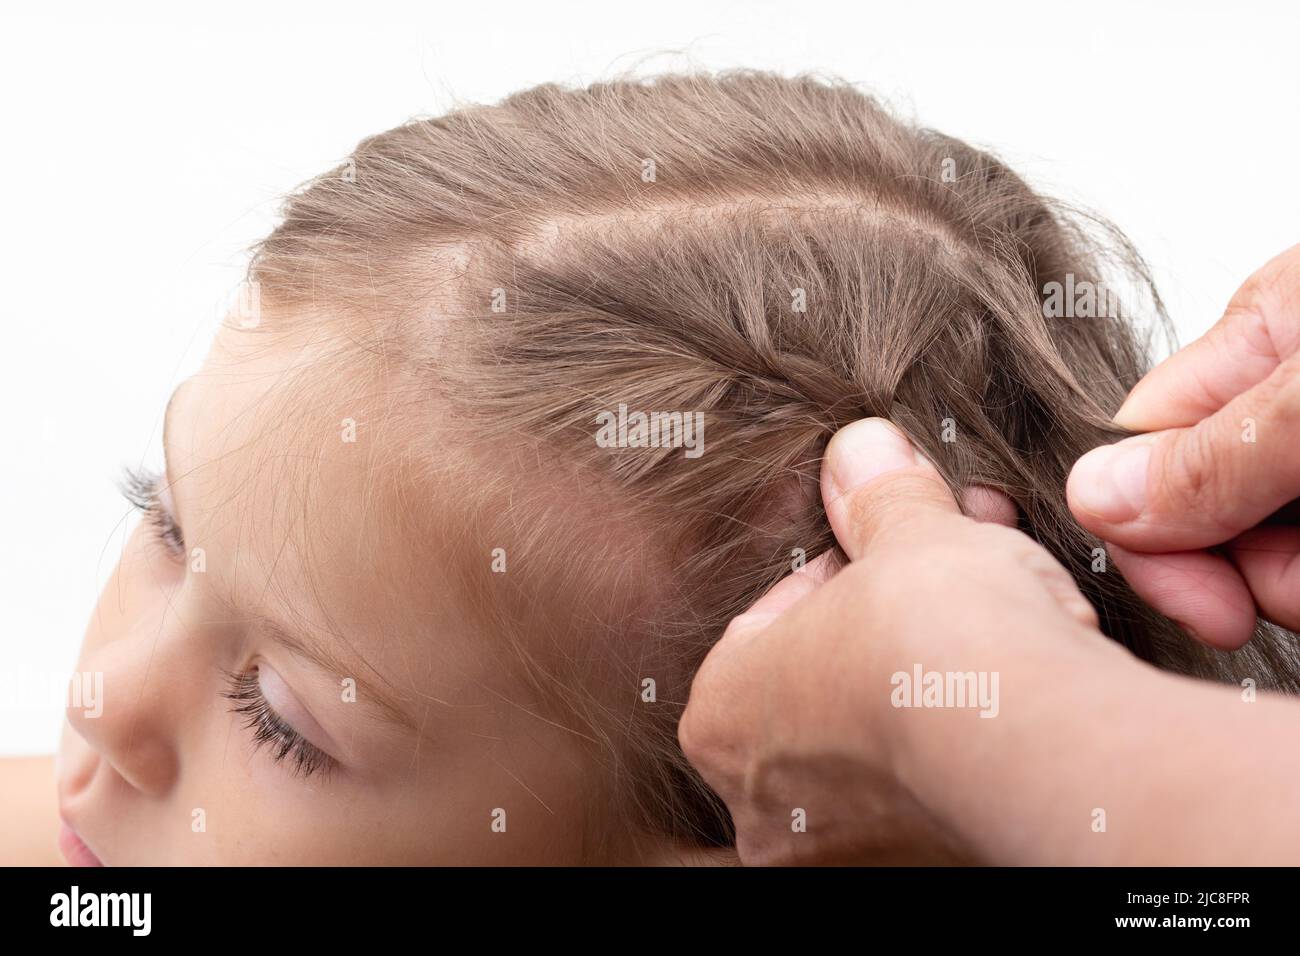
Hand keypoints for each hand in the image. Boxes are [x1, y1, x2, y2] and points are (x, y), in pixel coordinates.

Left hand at [680, 418, 1125, 864]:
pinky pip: (934, 788)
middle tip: (948, 574)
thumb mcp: (904, 535)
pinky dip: (965, 737)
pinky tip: (1014, 685)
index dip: (835, 574)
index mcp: (723, 717)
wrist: (1039, 740)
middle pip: (828, 684)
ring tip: (1000, 612)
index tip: (884, 553)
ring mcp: (843, 849)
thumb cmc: (936, 641)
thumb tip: (863, 448)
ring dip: (932, 674)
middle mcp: (768, 803)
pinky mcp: (923, 869)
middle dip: (890, 621)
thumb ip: (876, 493)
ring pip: (883, 739)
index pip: (767, 628)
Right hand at [1067, 245, 1299, 648]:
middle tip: (1293, 592)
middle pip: (1215, 508)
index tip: (1206, 608)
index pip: (1147, 443)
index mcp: (1265, 332)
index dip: (1158, 536)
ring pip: (1280, 548)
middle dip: (1249, 568)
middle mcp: (1294, 389)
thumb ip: (1215, 452)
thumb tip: (1094, 496)